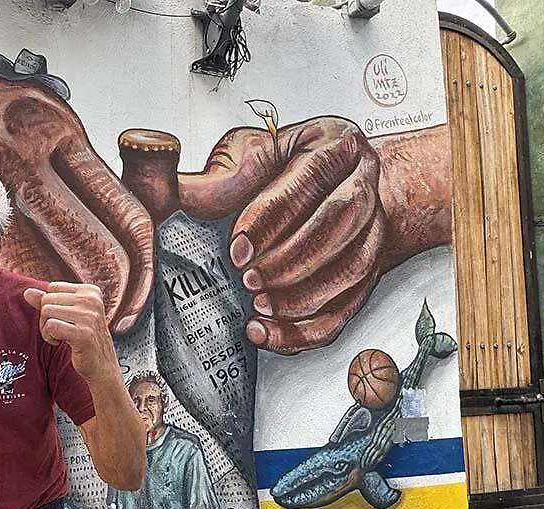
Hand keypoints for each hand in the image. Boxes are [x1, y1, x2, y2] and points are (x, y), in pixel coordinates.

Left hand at [23, 282, 116, 382]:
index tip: (63, 319)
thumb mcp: (67, 315)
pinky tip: (60, 342)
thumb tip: (27, 292)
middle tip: (60, 331)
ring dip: (46, 329)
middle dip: (46, 317)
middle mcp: (92, 300)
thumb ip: (48, 302)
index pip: (52, 288)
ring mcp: (88, 316)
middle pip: (47, 299)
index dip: (50, 305)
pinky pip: (50, 326)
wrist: (102, 366)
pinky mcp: (82, 333)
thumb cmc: (83, 339)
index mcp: (90, 291)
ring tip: (61, 337)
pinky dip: (49, 336)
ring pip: (46, 312)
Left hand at [179, 118, 387, 353]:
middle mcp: (364, 182)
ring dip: (304, 295)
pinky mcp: (367, 269)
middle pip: (343, 222)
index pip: (310, 176)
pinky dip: (307, 329)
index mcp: (335, 142)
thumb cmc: (280, 166)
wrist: (327, 186)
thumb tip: (169, 193)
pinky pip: (346, 308)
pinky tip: (267, 331)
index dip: (272, 216)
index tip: (238, 247)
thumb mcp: (246, 153)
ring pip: (353, 269)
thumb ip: (217, 175)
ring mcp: (374, 228)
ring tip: (259, 306)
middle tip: (250, 280)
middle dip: (293, 256)